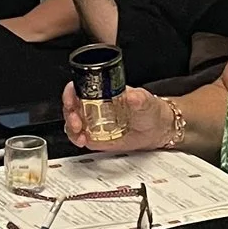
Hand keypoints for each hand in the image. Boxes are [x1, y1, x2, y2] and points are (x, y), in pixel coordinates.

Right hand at [60, 83, 175, 150]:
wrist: (157, 129)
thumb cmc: (150, 110)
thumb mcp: (145, 101)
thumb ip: (138, 99)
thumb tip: (132, 96)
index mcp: (103, 92)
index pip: (80, 88)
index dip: (71, 92)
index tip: (72, 99)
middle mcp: (95, 106)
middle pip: (72, 106)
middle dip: (70, 113)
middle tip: (77, 121)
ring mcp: (94, 122)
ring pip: (72, 122)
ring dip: (71, 128)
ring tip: (79, 133)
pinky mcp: (96, 137)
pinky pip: (80, 137)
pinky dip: (77, 139)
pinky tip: (83, 140)